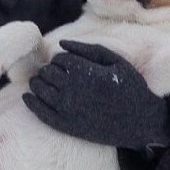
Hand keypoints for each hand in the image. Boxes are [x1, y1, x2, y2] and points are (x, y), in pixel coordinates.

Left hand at [24, 41, 169, 150]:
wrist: (140, 122)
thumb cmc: (131, 87)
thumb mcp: (117, 62)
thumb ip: (89, 49)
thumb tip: (61, 43)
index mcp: (88, 73)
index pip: (60, 58)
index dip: (61, 58)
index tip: (68, 63)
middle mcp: (75, 91)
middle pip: (48, 73)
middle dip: (50, 70)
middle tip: (56, 72)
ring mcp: (69, 110)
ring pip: (40, 89)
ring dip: (39, 83)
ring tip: (45, 83)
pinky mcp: (66, 126)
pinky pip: (39, 112)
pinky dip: (31, 102)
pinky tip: (29, 97)